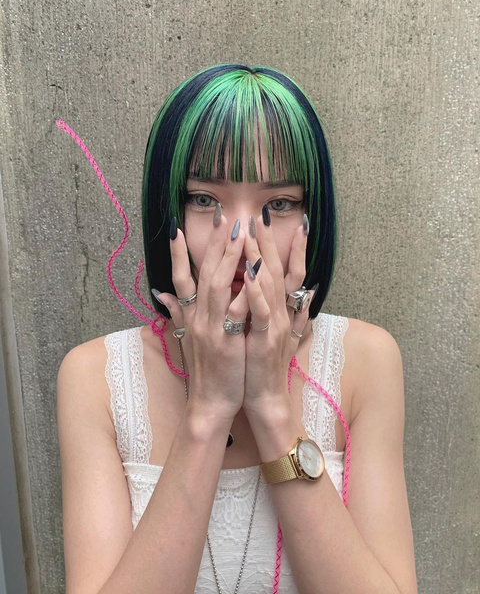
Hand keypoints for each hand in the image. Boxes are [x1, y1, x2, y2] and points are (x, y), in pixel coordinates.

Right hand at [156, 214, 248, 421]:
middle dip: (212, 243)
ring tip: (237, 231)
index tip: (177, 226)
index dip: (178, 253)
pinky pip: (235, 312)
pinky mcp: (227, 342)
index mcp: (192, 316)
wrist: (210, 402)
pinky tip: (254, 270)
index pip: (181, 277)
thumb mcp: (189, 339)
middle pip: (203, 273)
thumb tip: (161, 293)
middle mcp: (198, 318)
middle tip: (221, 215)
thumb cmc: (206, 369)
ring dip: (227, 257)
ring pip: (217, 286)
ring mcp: (211, 329)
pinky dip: (243, 291)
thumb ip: (179, 312)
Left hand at [242, 210, 312, 415]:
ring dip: (260, 257)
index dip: (280, 245)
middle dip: (268, 241)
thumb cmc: (264, 365)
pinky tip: (250, 272)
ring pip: (269, 285)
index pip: (282, 270)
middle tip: (260, 214)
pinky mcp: (265, 340)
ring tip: (252, 232)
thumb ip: (290, 312)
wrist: (264, 397)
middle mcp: (280, 313)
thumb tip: (306, 293)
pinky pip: (261, 312)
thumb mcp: (276, 335)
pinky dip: (256, 291)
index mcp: (278, 309)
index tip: (270, 222)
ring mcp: (274, 325)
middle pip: (275, 270)